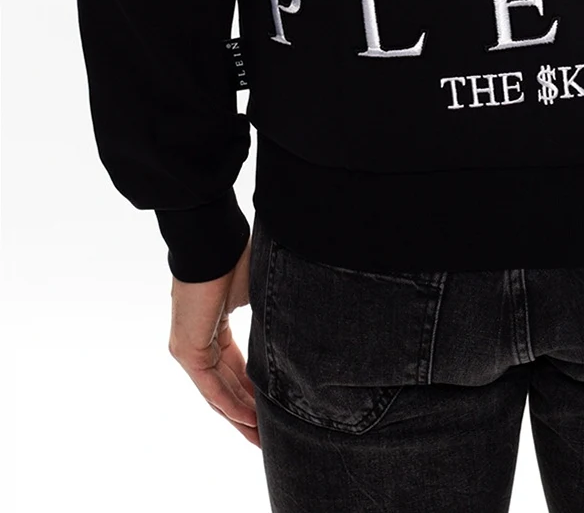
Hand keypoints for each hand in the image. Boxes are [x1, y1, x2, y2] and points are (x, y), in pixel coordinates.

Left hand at [167, 230, 258, 446]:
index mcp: (215, 329)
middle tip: (269, 439)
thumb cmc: (236, 257)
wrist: (212, 242)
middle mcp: (199, 342)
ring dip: (241, 416)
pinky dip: (231, 403)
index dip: (255, 393)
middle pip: (226, 388)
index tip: (275, 411)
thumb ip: (270, 321)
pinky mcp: (188, 349)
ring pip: (218, 392)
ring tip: (262, 439)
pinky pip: (212, 386)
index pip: (236, 370)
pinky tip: (250, 420)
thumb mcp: (259, 295)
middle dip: (248, 414)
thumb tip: (299, 329)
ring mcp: (190, 348)